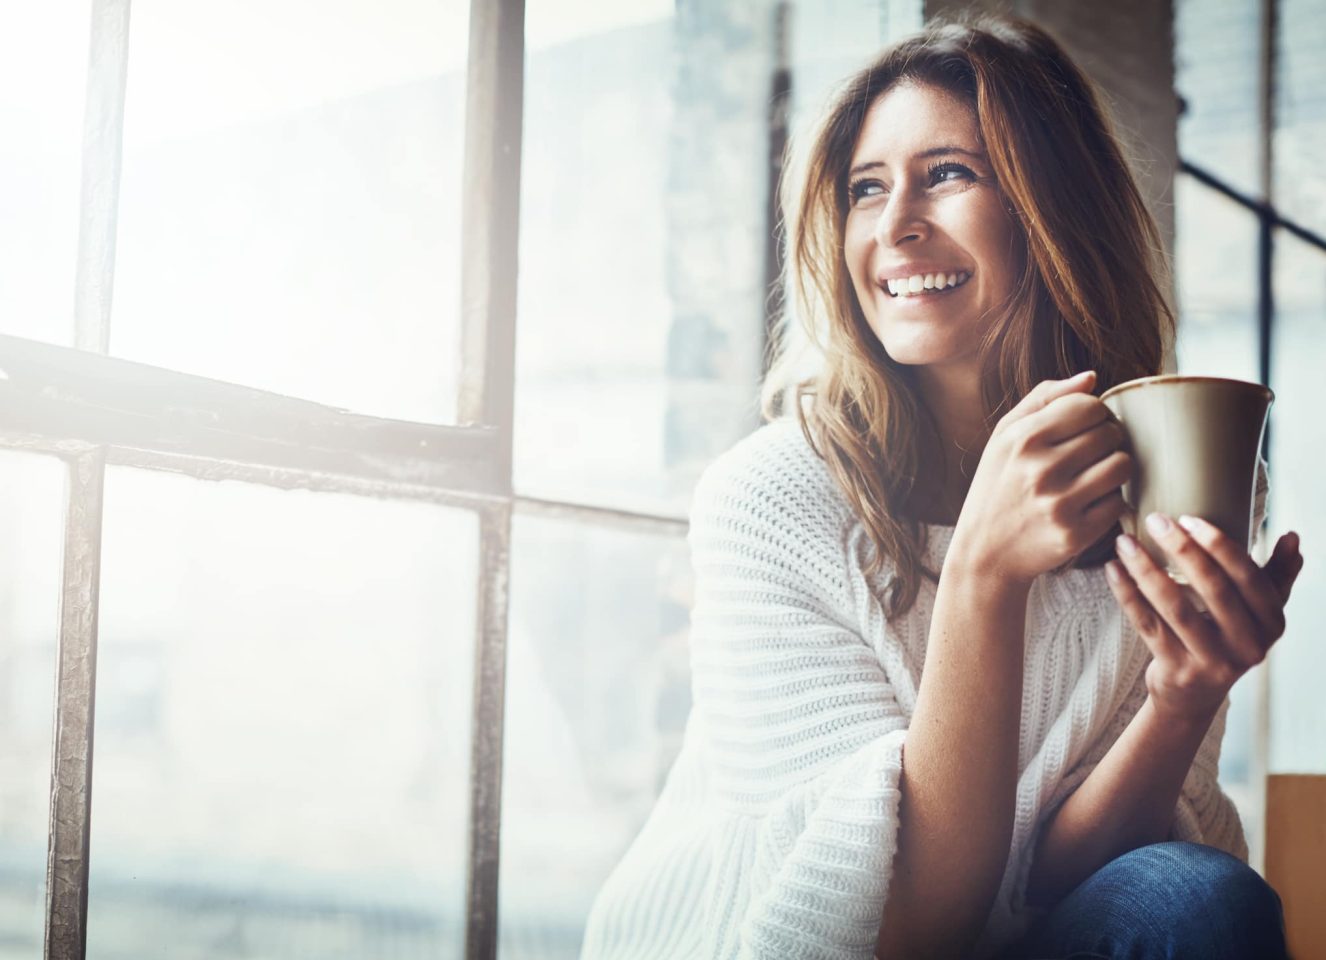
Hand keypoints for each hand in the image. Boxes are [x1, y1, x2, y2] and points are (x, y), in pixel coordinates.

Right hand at [951, 370, 1131, 586]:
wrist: (985, 552)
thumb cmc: (997, 486)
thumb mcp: (1004, 437)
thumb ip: (1044, 399)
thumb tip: (1091, 378)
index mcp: (1023, 439)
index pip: (1089, 406)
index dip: (1095, 413)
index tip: (1085, 427)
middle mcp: (1041, 469)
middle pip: (1110, 434)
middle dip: (1108, 439)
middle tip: (1092, 453)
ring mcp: (1060, 504)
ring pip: (1122, 465)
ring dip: (1115, 467)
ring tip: (1096, 474)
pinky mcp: (1075, 534)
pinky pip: (1118, 502)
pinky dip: (1109, 500)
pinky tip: (1089, 502)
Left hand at [1106, 513, 1303, 721]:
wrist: (1194, 695)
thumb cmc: (1227, 639)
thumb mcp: (1258, 612)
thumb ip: (1276, 575)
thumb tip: (1293, 537)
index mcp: (1271, 623)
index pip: (1248, 578)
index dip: (1220, 546)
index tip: (1189, 518)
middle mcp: (1248, 645)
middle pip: (1213, 590)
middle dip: (1182, 550)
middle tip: (1156, 520)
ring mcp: (1212, 662)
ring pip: (1175, 608)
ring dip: (1146, 570)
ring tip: (1124, 542)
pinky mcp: (1177, 671)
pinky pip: (1147, 625)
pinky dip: (1127, 594)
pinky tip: (1113, 569)